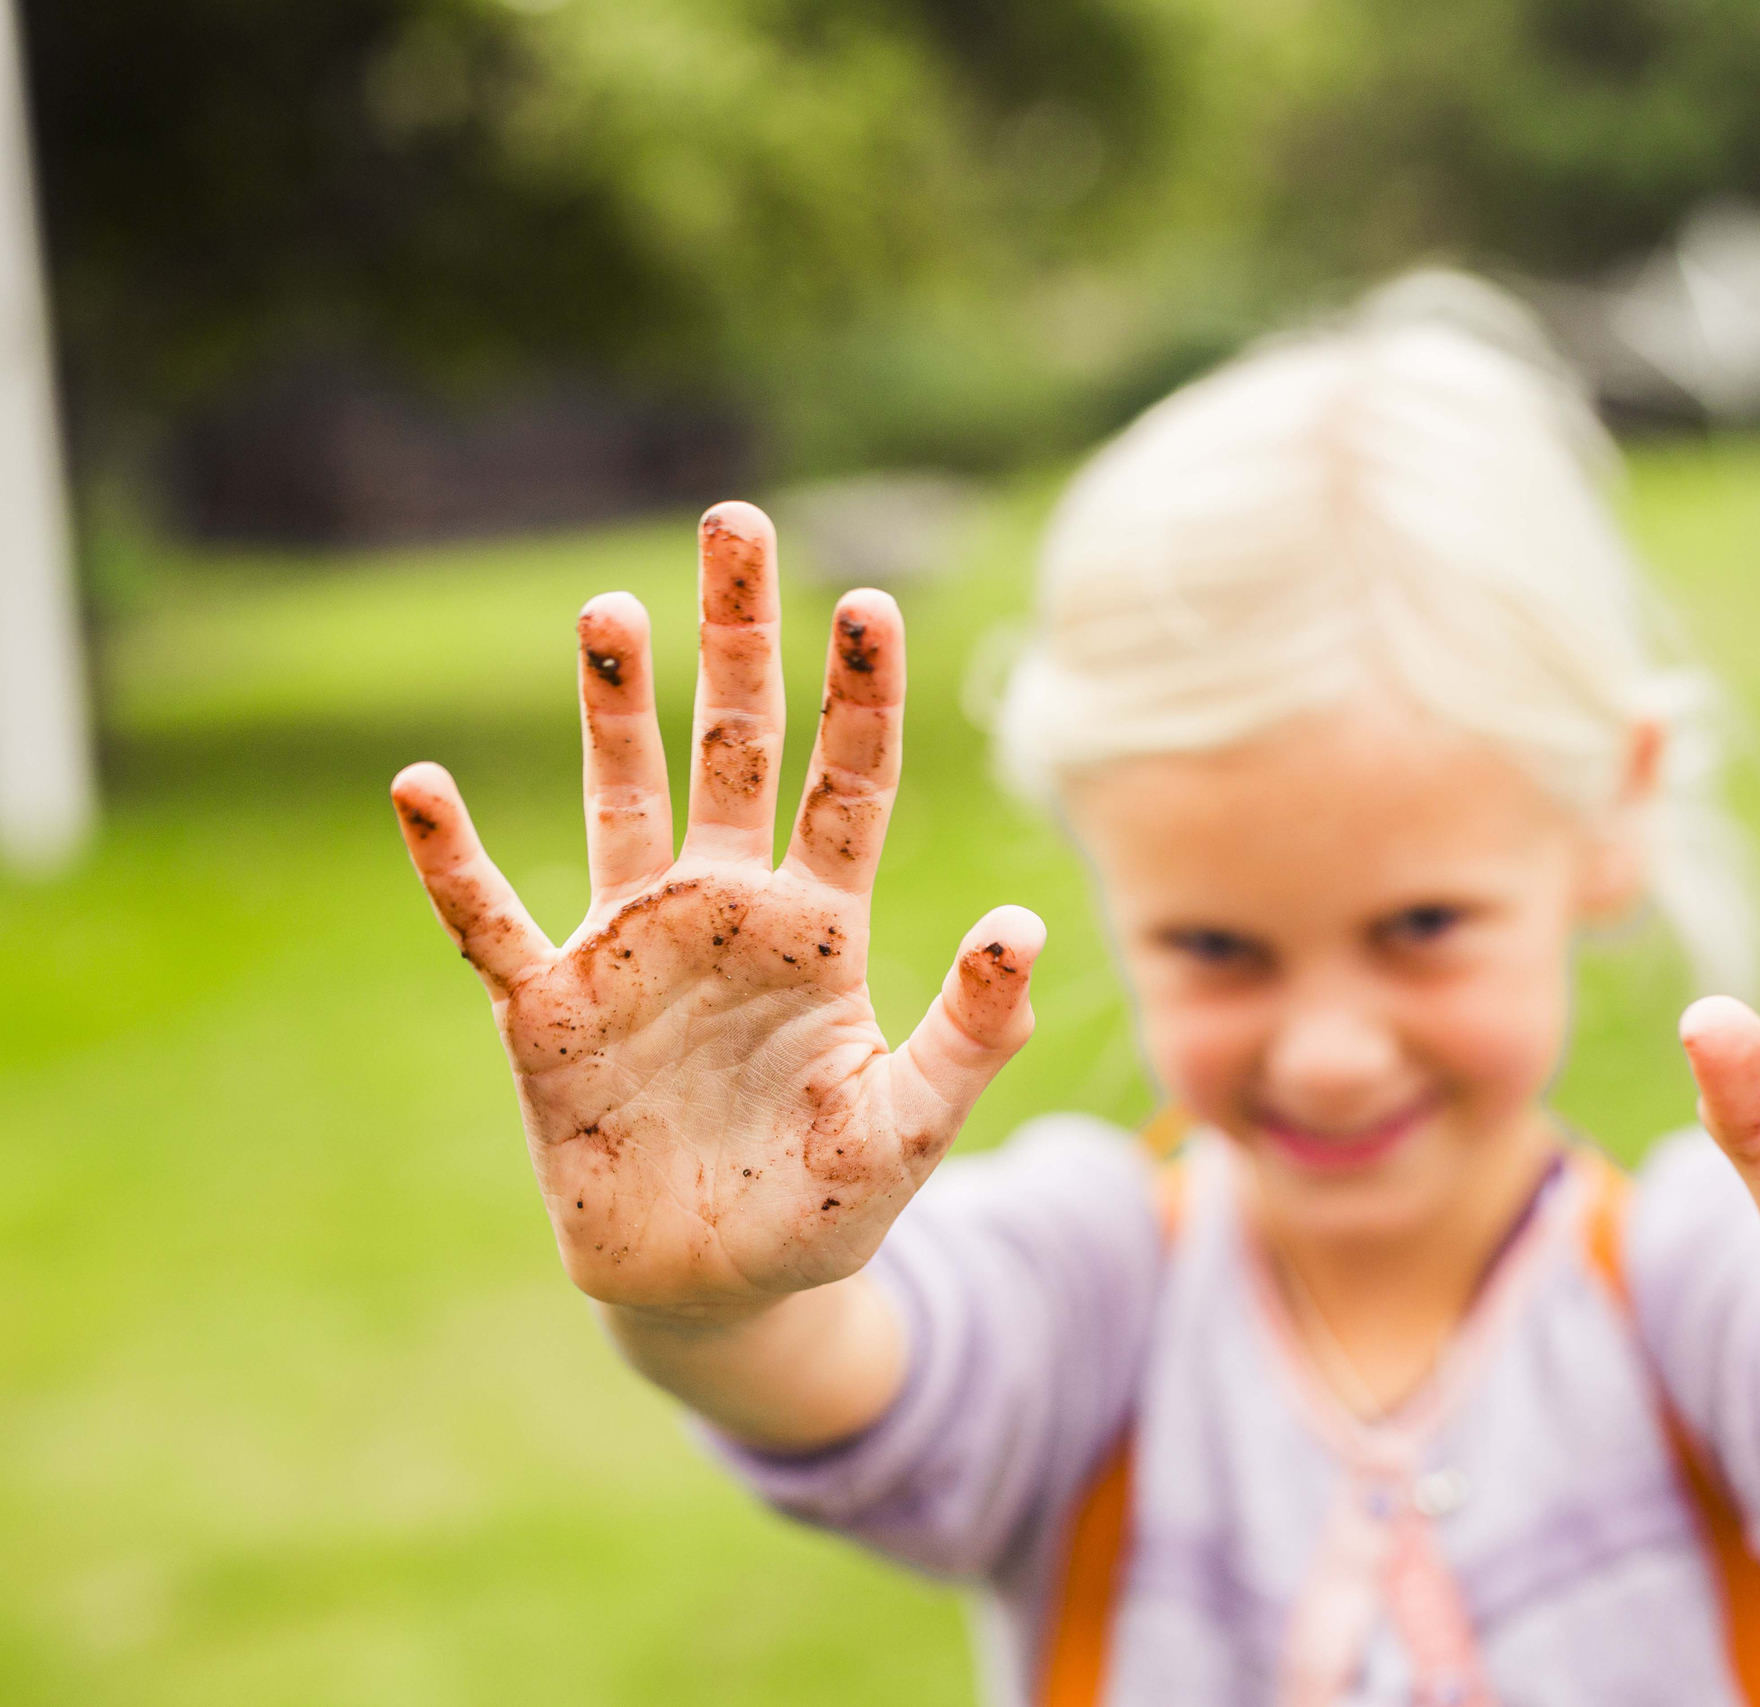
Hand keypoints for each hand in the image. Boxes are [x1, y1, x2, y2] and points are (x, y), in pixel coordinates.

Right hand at [391, 503, 1042, 1312]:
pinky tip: (421, 789)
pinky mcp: (547, 1011)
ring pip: (622, 798)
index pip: (849, 784)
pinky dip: (453, 863)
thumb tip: (1026, 927)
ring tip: (612, 607)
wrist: (716, 1289)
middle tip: (738, 520)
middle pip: (738, 746)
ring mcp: (631, 948)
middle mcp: (724, 907)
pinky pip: (489, 922)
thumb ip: (970, 1033)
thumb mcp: (910, 1126)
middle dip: (740, 638)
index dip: (860, 697)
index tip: (873, 601)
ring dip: (614, 708)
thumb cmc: (821, 1202)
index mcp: (819, 924)